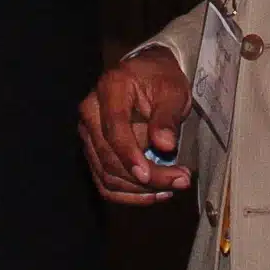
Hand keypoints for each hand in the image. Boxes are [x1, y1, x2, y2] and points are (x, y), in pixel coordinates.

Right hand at [77, 48, 193, 203]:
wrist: (148, 75)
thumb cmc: (161, 80)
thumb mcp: (172, 91)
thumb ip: (167, 117)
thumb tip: (164, 146)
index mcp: (110, 89)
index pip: (114, 129)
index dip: (130, 156)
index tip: (150, 175)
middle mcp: (91, 112)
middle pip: (109, 157)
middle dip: (145, 178)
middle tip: (180, 181)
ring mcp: (88, 134)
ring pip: (106, 175)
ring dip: (139, 190)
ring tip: (172, 188)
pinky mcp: (93, 151)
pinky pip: (105, 182)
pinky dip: (129, 194)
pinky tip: (154, 194)